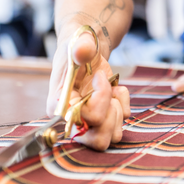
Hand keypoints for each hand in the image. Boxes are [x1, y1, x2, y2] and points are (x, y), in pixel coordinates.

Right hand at [46, 26, 131, 150]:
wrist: (87, 50)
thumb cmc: (79, 46)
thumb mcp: (79, 42)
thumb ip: (81, 46)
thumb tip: (83, 51)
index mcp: (59, 106)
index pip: (84, 118)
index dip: (99, 99)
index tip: (98, 76)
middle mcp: (71, 120)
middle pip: (98, 141)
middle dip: (111, 114)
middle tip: (109, 91)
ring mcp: (87, 124)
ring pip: (111, 137)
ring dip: (118, 111)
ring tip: (111, 90)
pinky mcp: (102, 121)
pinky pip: (121, 126)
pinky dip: (124, 105)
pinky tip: (115, 90)